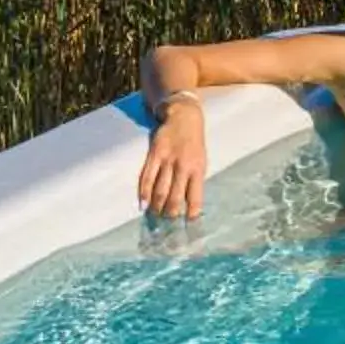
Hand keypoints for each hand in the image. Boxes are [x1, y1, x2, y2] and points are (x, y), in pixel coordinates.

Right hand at [138, 102, 208, 220]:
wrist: (185, 117)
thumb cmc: (194, 144)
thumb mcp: (201, 162)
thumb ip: (194, 182)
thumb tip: (189, 207)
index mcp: (198, 169)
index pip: (196, 197)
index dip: (192, 214)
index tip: (188, 226)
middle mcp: (184, 166)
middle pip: (175, 197)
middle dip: (170, 214)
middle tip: (166, 225)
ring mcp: (168, 159)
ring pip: (160, 190)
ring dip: (156, 207)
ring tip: (154, 217)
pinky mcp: (155, 153)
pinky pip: (147, 176)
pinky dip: (144, 192)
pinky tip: (143, 204)